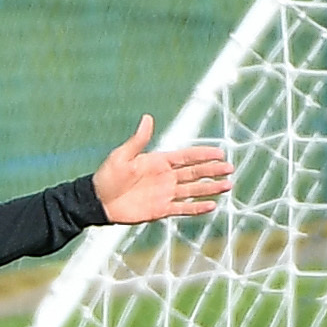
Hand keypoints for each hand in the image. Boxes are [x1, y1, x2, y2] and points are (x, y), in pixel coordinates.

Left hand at [93, 116, 232, 224]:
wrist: (96, 202)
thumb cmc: (106, 177)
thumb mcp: (122, 156)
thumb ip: (138, 140)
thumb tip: (147, 117)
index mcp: (158, 162)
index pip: (186, 156)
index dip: (203, 154)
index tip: (221, 153)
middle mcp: (165, 177)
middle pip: (194, 172)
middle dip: (212, 170)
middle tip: (230, 169)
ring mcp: (164, 194)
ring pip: (193, 190)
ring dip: (210, 188)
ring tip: (227, 186)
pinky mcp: (160, 209)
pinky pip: (182, 208)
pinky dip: (196, 208)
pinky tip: (211, 205)